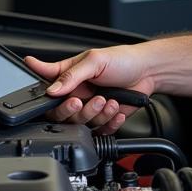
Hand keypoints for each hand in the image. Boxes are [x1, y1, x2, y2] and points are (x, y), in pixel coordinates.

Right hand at [24, 45, 158, 134]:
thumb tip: (52, 90)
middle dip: (72, 110)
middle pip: (60, 113)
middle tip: (84, 101)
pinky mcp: (103, 119)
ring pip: (81, 124)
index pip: (45, 86)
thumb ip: (71, 75)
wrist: (148, 71)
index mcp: (69, 76)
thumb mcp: (95, 61)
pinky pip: (99, 131)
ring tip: (110, 101)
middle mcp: (76, 93)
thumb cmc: (122, 60)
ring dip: (96, 114)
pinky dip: (109, 122)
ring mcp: (89, 108)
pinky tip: (116, 109)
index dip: (43, 94)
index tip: (52, 96)